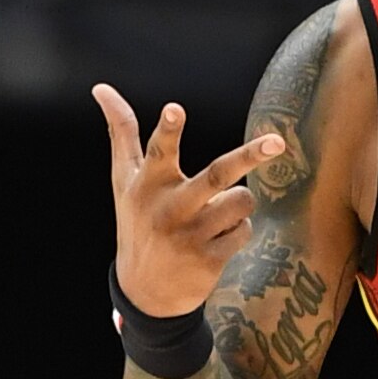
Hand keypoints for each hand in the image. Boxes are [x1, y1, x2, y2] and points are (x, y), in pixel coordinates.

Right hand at [94, 87, 283, 320]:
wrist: (146, 291)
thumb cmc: (137, 221)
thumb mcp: (123, 180)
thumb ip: (120, 132)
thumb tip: (101, 87)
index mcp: (147, 185)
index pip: (158, 151)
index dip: (168, 130)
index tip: (174, 109)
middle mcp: (168, 208)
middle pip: (217, 175)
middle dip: (249, 156)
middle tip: (276, 142)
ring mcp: (190, 236)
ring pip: (241, 201)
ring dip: (238, 203)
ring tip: (216, 214)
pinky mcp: (209, 260)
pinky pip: (244, 230)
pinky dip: (237, 230)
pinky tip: (216, 240)